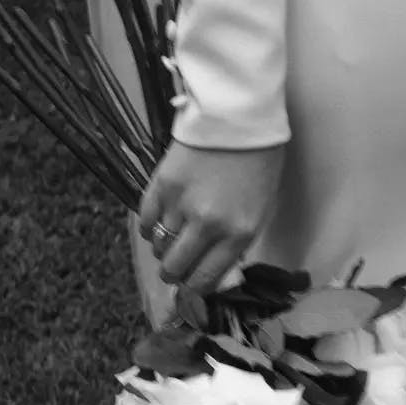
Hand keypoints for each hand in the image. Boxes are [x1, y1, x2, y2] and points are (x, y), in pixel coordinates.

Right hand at [139, 141, 285, 295]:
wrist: (240, 117)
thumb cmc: (258, 164)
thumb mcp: (259, 210)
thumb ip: (236, 241)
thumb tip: (211, 265)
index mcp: (238, 235)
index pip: (205, 279)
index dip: (195, 287)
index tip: (192, 283)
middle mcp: (207, 225)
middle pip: (176, 267)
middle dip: (174, 273)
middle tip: (175, 268)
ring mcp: (181, 204)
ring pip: (159, 245)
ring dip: (162, 249)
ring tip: (169, 243)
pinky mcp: (162, 184)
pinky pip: (146, 220)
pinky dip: (149, 228)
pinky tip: (157, 225)